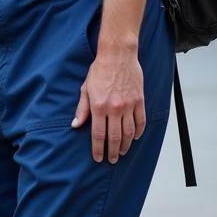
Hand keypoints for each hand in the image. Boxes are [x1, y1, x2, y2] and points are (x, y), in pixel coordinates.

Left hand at [71, 45, 145, 163]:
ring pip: (129, 133)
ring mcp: (128, 106)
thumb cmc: (99, 71)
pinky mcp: (139, 101)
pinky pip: (141, 122)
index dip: (98, 149)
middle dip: (112, 152)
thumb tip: (75, 125)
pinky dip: (138, 133)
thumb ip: (82, 109)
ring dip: (126, 145)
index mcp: (98, 106)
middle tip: (111, 160)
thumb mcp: (85, 89)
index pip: (98, 134)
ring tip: (122, 152)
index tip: (98, 158)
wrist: (118, 56)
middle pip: (115, 137)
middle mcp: (114, 108)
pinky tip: (134, 138)